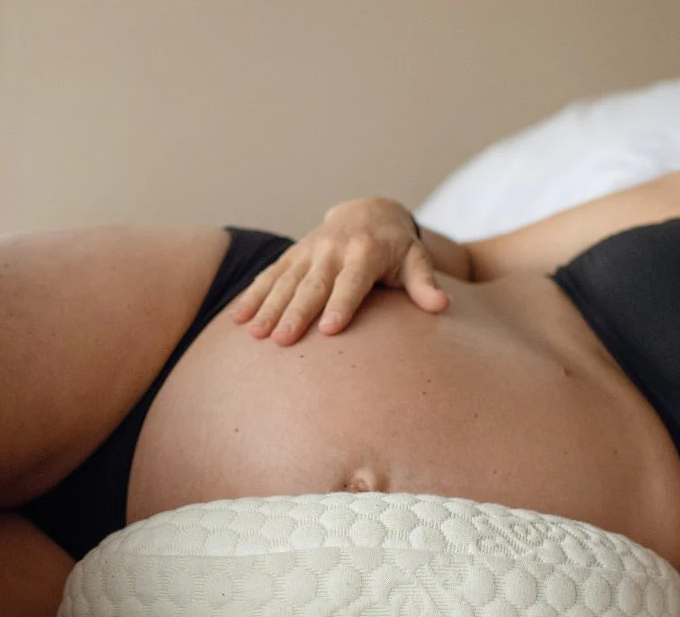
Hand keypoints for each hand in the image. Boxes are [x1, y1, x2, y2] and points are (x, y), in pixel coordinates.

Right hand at [229, 198, 450, 345]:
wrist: (369, 212)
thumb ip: (424, 284)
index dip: (341, 305)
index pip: (352, 283)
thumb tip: (442, 305)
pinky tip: (238, 319)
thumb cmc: (398, 247)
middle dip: (296, 312)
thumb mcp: (416, 260)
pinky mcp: (294, 255)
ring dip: (268, 307)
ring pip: (286, 281)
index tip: (329, 329)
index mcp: (365, 252)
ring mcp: (309, 251)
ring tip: (255, 333)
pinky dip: (253, 296)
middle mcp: (333, 249)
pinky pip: (269, 276)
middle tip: (283, 340)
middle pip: (313, 285)